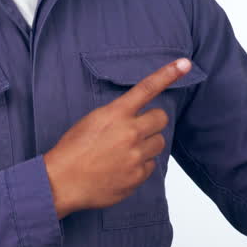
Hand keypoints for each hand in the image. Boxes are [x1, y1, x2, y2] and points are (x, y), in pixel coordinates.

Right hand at [43, 58, 191, 218]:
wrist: (61, 182)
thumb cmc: (73, 150)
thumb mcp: (92, 121)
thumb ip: (118, 115)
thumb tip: (138, 117)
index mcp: (116, 114)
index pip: (147, 88)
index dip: (168, 74)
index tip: (185, 64)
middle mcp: (130, 132)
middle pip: (161, 118)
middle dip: (152, 123)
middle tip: (136, 131)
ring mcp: (135, 156)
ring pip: (159, 143)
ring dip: (147, 145)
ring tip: (125, 152)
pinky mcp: (137, 177)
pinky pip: (151, 166)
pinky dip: (140, 167)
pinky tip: (121, 169)